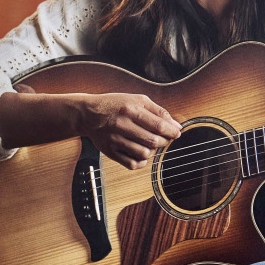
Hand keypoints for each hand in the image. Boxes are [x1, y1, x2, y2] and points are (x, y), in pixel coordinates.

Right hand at [59, 90, 181, 169]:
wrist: (88, 114)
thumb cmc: (115, 105)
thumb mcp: (137, 100)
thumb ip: (158, 111)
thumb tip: (176, 126)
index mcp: (131, 109)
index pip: (159, 125)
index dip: (172, 132)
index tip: (176, 133)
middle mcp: (122, 125)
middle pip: (153, 141)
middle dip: (164, 141)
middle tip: (163, 138)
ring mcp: (115, 140)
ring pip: (144, 153)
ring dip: (152, 151)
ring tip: (150, 144)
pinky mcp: (110, 152)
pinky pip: (131, 164)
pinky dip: (141, 162)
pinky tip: (140, 154)